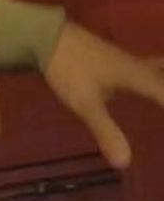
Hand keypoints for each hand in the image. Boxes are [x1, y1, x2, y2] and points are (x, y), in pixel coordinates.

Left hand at [43, 23, 163, 168]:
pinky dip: (155, 74)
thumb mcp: (86, 105)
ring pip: (158, 66)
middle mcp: (138, 66)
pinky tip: (146, 79)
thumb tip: (125, 163)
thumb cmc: (70, 71)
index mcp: (138, 77)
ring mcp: (125, 60)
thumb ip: (105, 131)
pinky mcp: (112, 58)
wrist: (48, 37)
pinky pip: (145, 67)